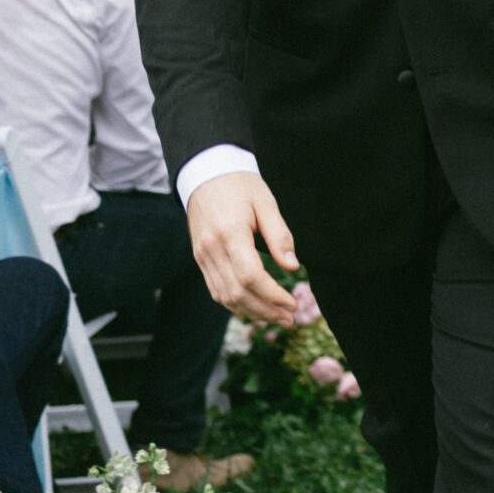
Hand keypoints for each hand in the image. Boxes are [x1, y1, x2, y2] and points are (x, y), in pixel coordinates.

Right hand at [187, 172, 299, 321]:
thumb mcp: (266, 202)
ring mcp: (202, 256)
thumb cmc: (240, 185)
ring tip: (276, 318)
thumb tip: (293, 267)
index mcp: (230, 233)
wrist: (206, 174)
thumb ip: (280, 236)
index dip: (272, 295)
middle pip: (237, 292)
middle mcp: (211, 249)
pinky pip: (215, 289)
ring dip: (251, 312)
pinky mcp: (200, 258)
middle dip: (265, 311)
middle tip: (290, 318)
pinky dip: (235, 304)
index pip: (250, 276)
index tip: (293, 303)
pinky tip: (254, 308)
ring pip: (225, 296)